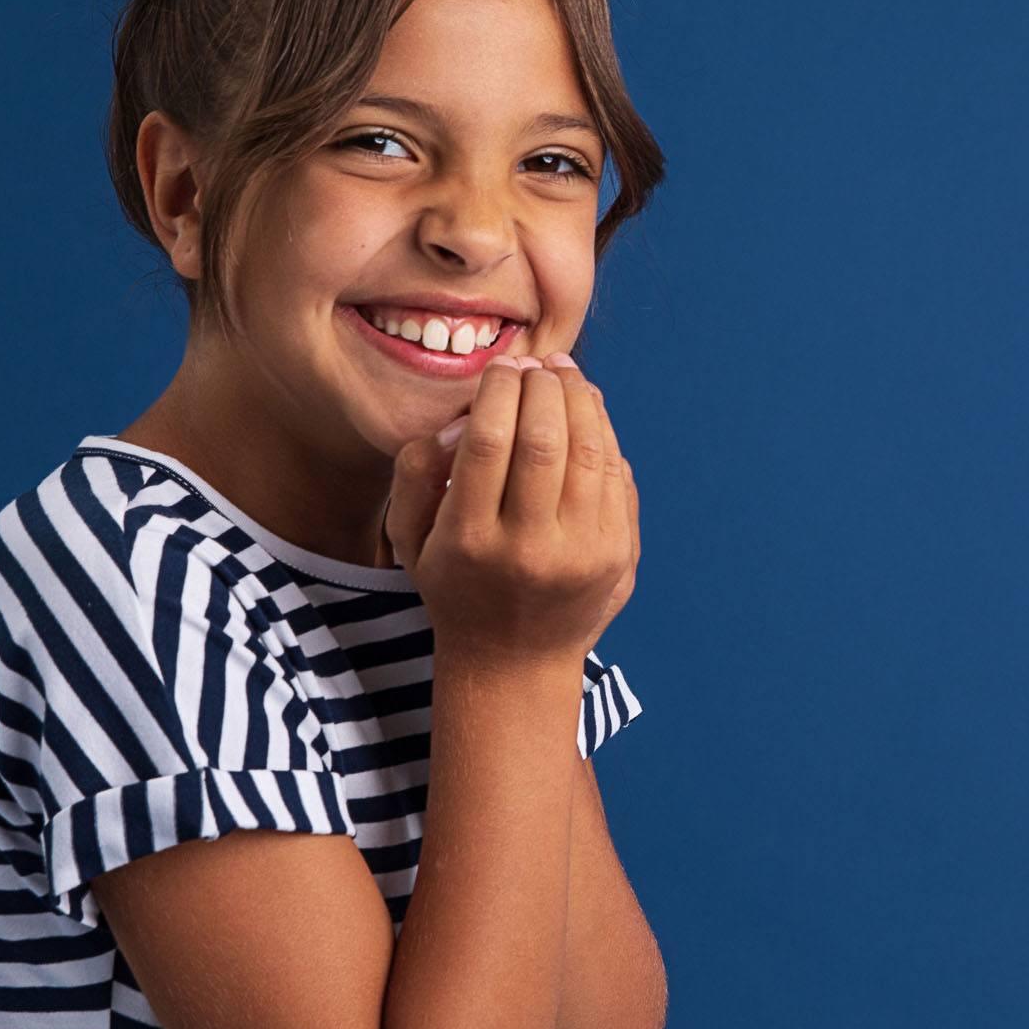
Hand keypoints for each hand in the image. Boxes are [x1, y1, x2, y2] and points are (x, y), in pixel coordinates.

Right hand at [383, 353, 638, 666]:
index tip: (501, 368)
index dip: (499, 390)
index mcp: (469, 541)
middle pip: (544, 438)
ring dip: (580, 399)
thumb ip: (416, 471)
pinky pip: (617, 474)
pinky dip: (604, 433)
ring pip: (590, 451)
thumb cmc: (456, 585)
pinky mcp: (619, 554)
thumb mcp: (409, 539)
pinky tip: (588, 412)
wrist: (515, 664)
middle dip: (542, 386)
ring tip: (565, 375)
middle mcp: (529, 548)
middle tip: (537, 364)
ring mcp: (582, 553)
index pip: (489, 440)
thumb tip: (464, 416)